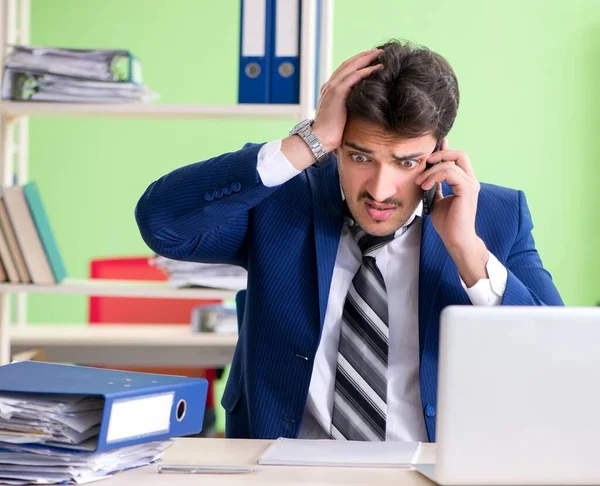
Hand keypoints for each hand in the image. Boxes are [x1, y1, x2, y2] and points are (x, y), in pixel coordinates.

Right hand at [311, 49, 382, 151]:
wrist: (319, 138)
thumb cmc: (331, 132)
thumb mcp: (341, 114)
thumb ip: (348, 105)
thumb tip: (362, 105)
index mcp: (329, 89)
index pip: (345, 70)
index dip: (358, 62)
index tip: (371, 58)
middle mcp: (330, 85)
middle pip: (349, 64)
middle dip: (364, 56)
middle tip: (378, 50)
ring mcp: (332, 88)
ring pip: (351, 67)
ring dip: (366, 59)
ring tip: (380, 54)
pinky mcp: (337, 93)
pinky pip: (353, 77)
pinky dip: (365, 71)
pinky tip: (375, 68)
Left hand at [415, 140, 488, 286]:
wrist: (455, 239)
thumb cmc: (447, 223)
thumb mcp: (437, 199)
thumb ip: (437, 186)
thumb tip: (428, 176)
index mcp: (465, 182)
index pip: (459, 158)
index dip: (446, 150)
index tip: (432, 149)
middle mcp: (471, 181)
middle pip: (460, 154)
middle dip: (440, 154)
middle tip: (425, 162)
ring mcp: (470, 185)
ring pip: (449, 165)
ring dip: (431, 172)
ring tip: (420, 182)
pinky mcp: (467, 190)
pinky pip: (449, 173)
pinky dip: (434, 177)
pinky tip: (426, 186)